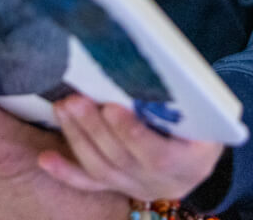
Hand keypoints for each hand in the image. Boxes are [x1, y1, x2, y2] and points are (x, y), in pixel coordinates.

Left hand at [38, 95, 223, 201]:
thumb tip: (157, 64)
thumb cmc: (204, 123)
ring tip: (63, 108)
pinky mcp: (118, 186)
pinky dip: (66, 172)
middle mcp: (160, 183)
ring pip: (101, 168)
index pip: (157, 154)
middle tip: (75, 99)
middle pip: (121, 159)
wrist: (200, 156)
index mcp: (189, 164)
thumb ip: (183, 98)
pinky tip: (45, 158)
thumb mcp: (207, 112)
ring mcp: (135, 187)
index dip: (132, 133)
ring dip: (78, 138)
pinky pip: (89, 183)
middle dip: (94, 127)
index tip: (112, 107)